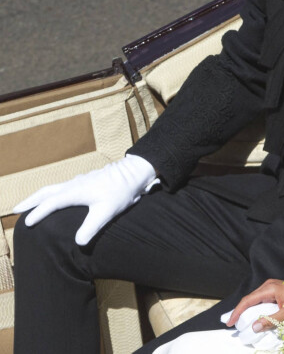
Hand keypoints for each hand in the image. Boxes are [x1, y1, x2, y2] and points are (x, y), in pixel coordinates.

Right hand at [13, 154, 157, 244]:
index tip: (26, 223)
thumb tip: (77, 244)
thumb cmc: (121, 192)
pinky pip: (63, 186)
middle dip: (31, 201)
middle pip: (47, 191)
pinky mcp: (87, 180)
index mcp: (75, 192)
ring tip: (31, 204)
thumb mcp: (107, 212)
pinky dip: (53, 192)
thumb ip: (92, 228)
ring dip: (40, 196)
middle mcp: (74, 184)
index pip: (51, 203)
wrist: (134, 172)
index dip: (38, 213)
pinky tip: (57, 197)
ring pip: (55, 187)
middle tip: (15, 210)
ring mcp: (80, 180)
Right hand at [226, 278, 283, 331]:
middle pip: (250, 298)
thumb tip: (254, 327)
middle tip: (233, 323)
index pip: (248, 300)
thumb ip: (271, 320)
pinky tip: (254, 315)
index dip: (237, 311)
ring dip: (248, 309)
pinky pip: (261, 299)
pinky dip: (256, 307)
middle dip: (240, 310)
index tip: (230, 322)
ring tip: (241, 321)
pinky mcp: (276, 290)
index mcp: (269, 288)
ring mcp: (272, 286)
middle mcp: (268, 285)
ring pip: (255, 298)